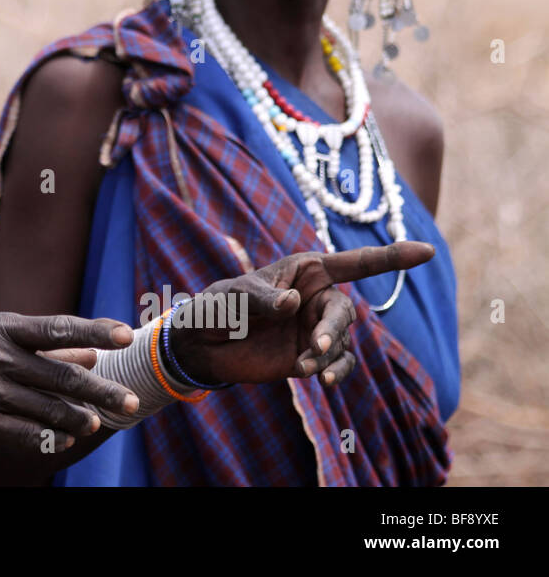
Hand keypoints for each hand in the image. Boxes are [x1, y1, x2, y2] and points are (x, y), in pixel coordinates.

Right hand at [0, 313, 136, 452]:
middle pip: (61, 373)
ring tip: (96, 423)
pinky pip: (23, 433)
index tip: (125, 334)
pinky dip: (47, 437)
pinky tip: (64, 439)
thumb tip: (89, 350)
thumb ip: (38, 347)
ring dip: (77, 418)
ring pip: (47, 407)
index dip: (94, 330)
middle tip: (131, 401)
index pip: (56, 327)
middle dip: (101, 390)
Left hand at [169, 241, 434, 387]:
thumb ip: (263, 299)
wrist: (202, 345)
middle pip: (346, 312)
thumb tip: (294, 305)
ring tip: (305, 369)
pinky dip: (332, 372)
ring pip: (343, 342)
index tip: (426, 251)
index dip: (390, 256)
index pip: (354, 262)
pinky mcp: (310, 357)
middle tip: (316, 347)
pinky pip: (336, 365)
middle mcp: (317, 299)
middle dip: (334, 330)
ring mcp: (316, 329)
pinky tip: (317, 379)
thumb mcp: (235, 298)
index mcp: (305, 271)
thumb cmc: (218, 307)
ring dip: (329, 356)